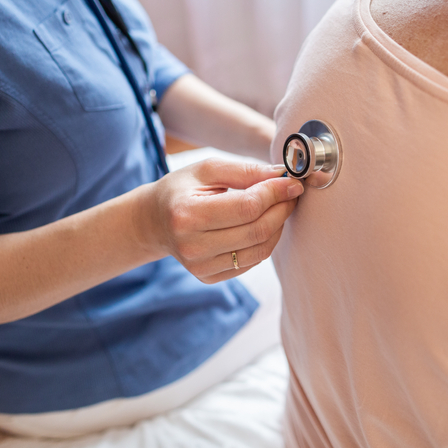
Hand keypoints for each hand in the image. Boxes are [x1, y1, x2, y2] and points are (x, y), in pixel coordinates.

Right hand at [144, 159, 304, 282]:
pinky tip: (263, 224)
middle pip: (257, 230)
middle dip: (282, 209)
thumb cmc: (182, 190)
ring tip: (279, 207)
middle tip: (291, 194)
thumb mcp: (207, 170)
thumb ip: (245, 171)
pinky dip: (265, 242)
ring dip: (278, 226)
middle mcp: (192, 245)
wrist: (154, 222)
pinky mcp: (209, 277)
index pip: (246, 207)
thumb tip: (282, 176)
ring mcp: (200, 266)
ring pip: (260, 250)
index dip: (275, 194)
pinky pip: (252, 262)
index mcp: (187, 214)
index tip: (292, 182)